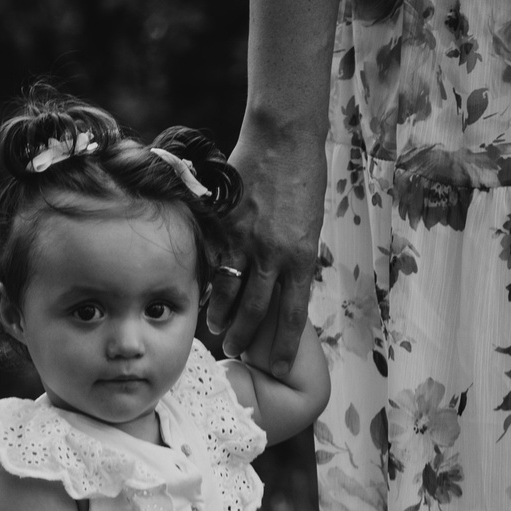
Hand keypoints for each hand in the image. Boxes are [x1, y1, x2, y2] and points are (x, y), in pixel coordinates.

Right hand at [215, 121, 329, 378]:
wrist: (284, 139)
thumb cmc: (304, 181)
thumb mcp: (309, 228)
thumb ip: (294, 258)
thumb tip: (281, 283)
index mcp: (302, 259)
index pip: (292, 316)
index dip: (283, 347)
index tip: (277, 371)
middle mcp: (273, 256)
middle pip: (255, 311)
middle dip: (245, 337)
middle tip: (236, 353)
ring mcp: (245, 240)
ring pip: (228, 290)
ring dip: (221, 314)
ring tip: (216, 330)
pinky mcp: (223, 222)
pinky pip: (211, 259)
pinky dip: (206, 280)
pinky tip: (200, 295)